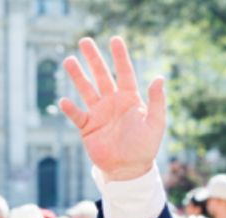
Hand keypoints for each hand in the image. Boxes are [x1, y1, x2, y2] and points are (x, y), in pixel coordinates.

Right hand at [60, 37, 165, 181]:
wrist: (129, 170)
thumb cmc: (145, 147)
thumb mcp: (156, 124)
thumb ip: (157, 101)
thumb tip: (160, 78)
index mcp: (130, 100)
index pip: (125, 73)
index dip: (120, 57)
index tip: (115, 39)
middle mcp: (113, 103)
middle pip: (101, 76)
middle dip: (93, 59)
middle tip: (84, 40)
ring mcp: (98, 114)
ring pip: (86, 90)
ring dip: (77, 76)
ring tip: (69, 60)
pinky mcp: (87, 128)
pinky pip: (77, 115)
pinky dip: (70, 109)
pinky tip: (65, 101)